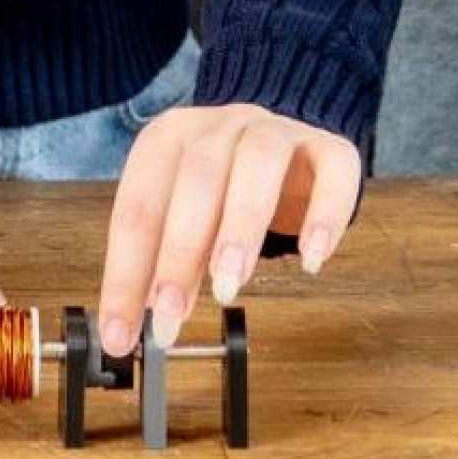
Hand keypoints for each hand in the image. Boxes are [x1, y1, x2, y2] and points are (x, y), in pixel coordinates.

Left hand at [93, 103, 361, 359]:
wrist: (285, 144)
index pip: (139, 205)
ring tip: (231, 282)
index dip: (127, 272)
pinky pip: (334, 171)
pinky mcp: (329, 148)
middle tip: (172, 311)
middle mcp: (221, 126)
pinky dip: (325, 215)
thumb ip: (164, 265)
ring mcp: (278, 131)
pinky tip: (311, 259)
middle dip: (180, 250)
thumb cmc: (222, 189)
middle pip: (197, 177)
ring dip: (241, 224)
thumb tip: (138, 325)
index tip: (123, 332)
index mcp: (169, 139)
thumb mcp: (183, 222)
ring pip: (259, 162)